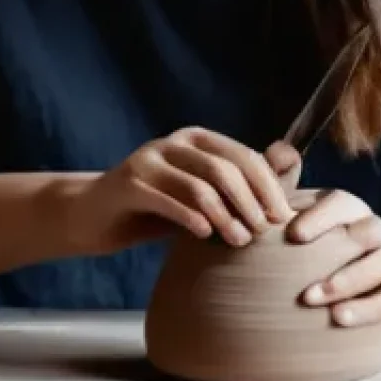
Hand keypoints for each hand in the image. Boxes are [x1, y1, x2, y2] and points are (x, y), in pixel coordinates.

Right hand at [64, 127, 295, 254]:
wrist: (92, 215)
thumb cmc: (154, 208)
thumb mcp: (198, 197)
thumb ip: (234, 188)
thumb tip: (288, 179)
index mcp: (199, 139)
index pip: (245, 157)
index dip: (268, 187)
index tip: (283, 217)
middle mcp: (177, 142)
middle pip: (226, 169)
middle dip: (251, 202)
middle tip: (263, 232)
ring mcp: (151, 158)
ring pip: (201, 185)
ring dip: (225, 216)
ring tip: (239, 241)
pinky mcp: (129, 181)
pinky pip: (168, 199)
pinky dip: (191, 218)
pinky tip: (205, 235)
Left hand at [287, 189, 380, 330]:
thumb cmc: (336, 252)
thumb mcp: (317, 232)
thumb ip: (291, 219)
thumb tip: (260, 215)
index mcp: (353, 211)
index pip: (341, 202)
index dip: (320, 216)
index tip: (293, 234)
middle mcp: (378, 230)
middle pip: (368, 230)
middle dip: (336, 250)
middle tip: (300, 266)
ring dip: (348, 281)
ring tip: (311, 299)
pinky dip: (366, 310)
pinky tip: (339, 318)